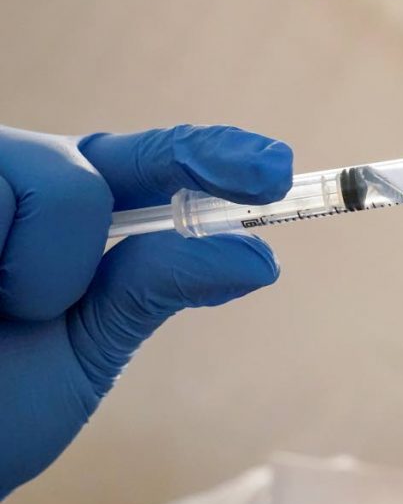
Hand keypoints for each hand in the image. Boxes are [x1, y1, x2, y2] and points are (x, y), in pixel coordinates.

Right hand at [0, 124, 291, 498]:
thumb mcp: (86, 350)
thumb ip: (155, 288)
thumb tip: (258, 255)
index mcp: (61, 223)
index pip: (145, 164)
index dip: (211, 154)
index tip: (276, 169)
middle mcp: (11, 192)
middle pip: (89, 165)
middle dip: (77, 254)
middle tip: (31, 311)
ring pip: (58, 185)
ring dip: (35, 277)